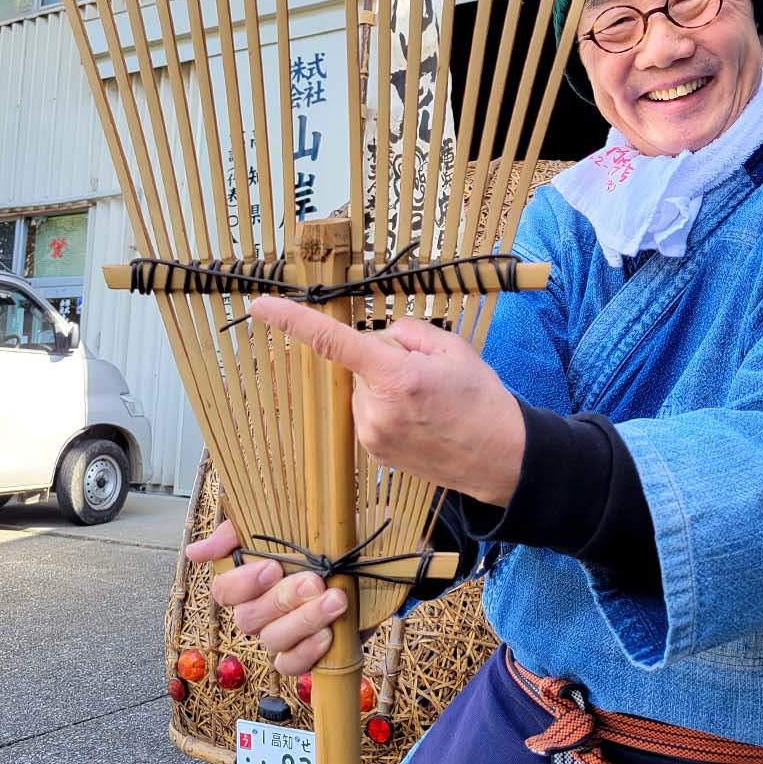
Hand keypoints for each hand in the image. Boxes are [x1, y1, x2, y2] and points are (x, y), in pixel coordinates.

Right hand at [186, 518, 347, 675]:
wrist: (370, 550)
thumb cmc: (322, 536)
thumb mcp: (284, 521)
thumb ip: (237, 533)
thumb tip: (195, 553)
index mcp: (250, 582)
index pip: (224, 592)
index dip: (243, 584)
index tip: (272, 566)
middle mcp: (262, 611)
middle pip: (250, 618)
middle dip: (283, 599)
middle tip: (314, 581)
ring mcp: (284, 635)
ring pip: (273, 641)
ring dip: (304, 620)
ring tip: (336, 599)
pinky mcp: (309, 653)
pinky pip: (292, 666)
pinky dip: (308, 651)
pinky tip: (329, 632)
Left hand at [249, 295, 524, 506]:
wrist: (501, 457)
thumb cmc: (481, 399)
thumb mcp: (452, 348)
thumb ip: (406, 332)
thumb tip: (379, 339)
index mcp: (396, 376)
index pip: (333, 341)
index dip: (293, 320)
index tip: (261, 306)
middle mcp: (376, 409)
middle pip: (360, 363)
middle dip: (385, 360)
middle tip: (426, 376)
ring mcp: (372, 435)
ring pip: (362, 389)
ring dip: (385, 387)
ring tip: (427, 403)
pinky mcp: (374, 452)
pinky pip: (368, 412)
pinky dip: (387, 408)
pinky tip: (419, 420)